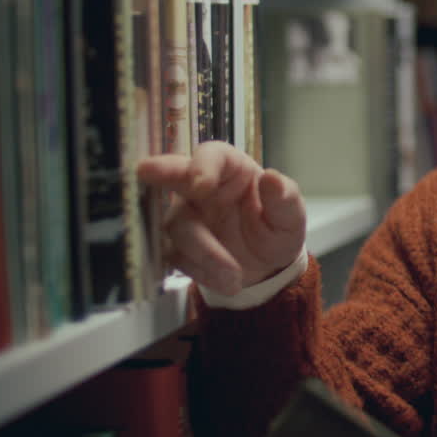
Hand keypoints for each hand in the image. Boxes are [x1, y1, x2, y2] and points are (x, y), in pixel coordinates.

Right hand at [137, 141, 306, 295]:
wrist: (267, 267)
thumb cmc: (277, 228)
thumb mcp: (291, 216)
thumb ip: (284, 198)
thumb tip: (272, 178)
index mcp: (232, 169)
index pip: (212, 155)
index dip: (201, 166)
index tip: (201, 185)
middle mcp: (201, 187)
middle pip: (172, 173)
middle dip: (159, 172)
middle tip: (145, 170)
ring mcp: (185, 215)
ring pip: (176, 227)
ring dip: (204, 253)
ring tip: (234, 276)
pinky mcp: (175, 245)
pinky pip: (176, 257)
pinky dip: (201, 272)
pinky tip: (225, 281)